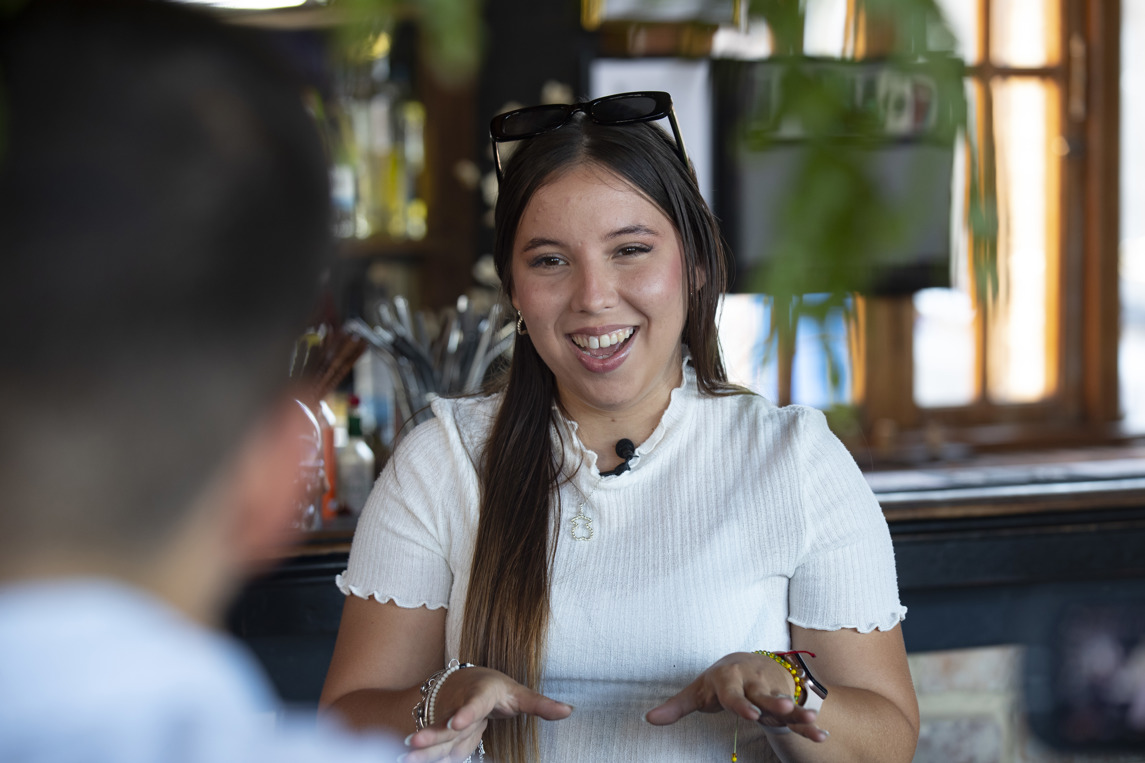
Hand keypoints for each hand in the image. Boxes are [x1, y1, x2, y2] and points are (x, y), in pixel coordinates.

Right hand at [401, 667, 572, 761]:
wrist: (464, 682)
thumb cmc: (495, 688)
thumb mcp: (519, 693)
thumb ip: (540, 704)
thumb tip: (569, 711)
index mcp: (481, 694)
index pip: (475, 704)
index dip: (467, 713)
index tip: (458, 722)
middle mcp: (459, 706)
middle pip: (446, 724)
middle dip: (431, 735)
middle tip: (414, 743)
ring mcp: (447, 721)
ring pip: (435, 738)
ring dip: (420, 749)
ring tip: (404, 758)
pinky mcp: (441, 736)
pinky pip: (432, 748)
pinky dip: (421, 756)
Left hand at [644, 652, 827, 742]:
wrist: (748, 662)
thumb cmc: (718, 680)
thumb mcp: (697, 691)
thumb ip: (675, 707)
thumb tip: (648, 719)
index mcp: (729, 680)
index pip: (733, 694)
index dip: (741, 703)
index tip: (750, 714)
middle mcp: (752, 683)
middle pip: (763, 695)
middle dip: (774, 703)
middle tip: (785, 709)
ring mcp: (771, 692)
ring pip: (785, 703)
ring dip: (798, 712)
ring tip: (812, 720)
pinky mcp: (784, 702)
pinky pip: (797, 715)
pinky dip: (809, 725)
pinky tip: (821, 735)